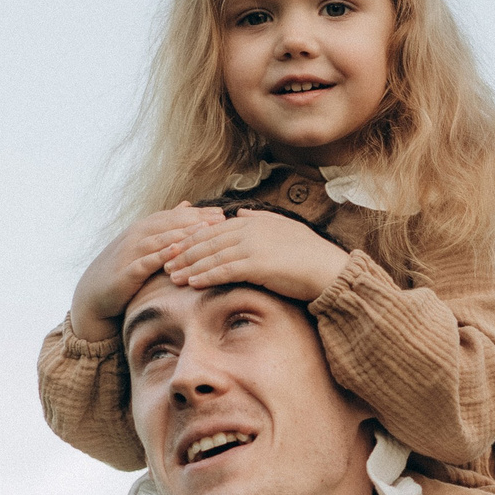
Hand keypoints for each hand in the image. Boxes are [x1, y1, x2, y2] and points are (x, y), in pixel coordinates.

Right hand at [69, 206, 226, 342]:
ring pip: (159, 239)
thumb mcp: (147, 243)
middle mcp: (137, 235)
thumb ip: (167, 225)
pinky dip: (160, 255)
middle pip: (170, 224)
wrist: (94, 294)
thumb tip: (187, 204)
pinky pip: (145, 261)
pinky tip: (176, 252)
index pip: (175, 216)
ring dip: (182, 234)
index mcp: (145, 228)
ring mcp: (130, 252)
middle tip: (220, 219)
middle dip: (196, 220)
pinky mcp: (126, 271)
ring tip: (204, 230)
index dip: (198, 214)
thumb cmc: (124, 268)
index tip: (222, 213)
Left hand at [159, 209, 350, 302]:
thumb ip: (259, 218)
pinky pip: (225, 270)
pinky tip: (193, 283)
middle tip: (165, 263)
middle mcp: (251, 229)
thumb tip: (239, 210)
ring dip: (190, 267)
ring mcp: (253, 245)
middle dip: (184, 252)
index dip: (193, 238)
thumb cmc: (308, 254)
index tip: (177, 248)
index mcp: (254, 221)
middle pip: (208, 241)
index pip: (215, 228)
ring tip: (172, 276)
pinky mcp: (258, 264)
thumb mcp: (283, 228)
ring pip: (212, 255)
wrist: (329, 270)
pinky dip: (206, 276)